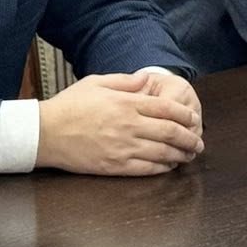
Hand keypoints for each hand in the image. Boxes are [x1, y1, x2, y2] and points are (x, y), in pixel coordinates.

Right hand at [36, 72, 202, 176]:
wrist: (46, 132)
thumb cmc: (70, 105)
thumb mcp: (97, 82)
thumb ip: (125, 81)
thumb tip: (146, 78)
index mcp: (126, 103)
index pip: (166, 109)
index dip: (185, 115)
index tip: (194, 119)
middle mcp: (129, 125)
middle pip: (171, 132)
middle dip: (190, 138)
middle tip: (199, 142)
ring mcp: (123, 147)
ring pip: (163, 152)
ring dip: (181, 154)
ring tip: (190, 155)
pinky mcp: (115, 166)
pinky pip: (146, 169)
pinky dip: (163, 168)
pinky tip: (169, 166)